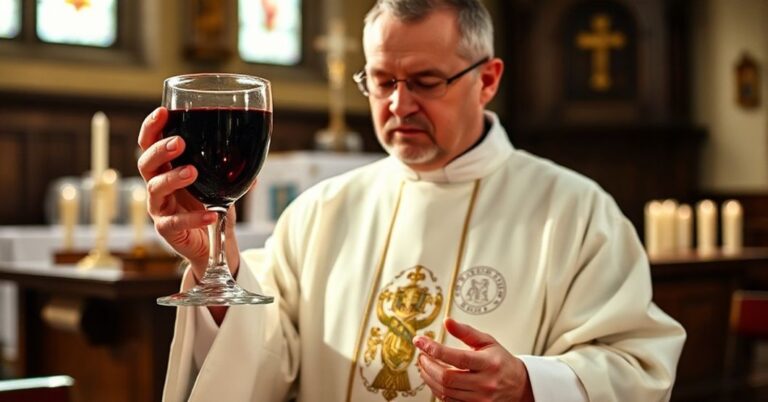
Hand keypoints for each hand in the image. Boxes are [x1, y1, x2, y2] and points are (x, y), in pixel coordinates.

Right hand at [137, 107, 240, 279]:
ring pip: (155, 188)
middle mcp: (157, 184)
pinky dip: (194, 217)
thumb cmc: (212, 204)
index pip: (150, 143)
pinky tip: (212, 212)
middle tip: (179, 143)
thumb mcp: (222, 180)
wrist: (214, 241)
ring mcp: (159, 207)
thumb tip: (254, 147)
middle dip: (159, 150)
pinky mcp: (166, 229)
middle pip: (146, 163)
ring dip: (173, 178)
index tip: (163, 112)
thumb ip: (231, 165)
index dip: (152, 127)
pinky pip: (175, 222)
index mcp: (166, 167)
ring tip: (192, 172)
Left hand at [414, 318, 533, 401]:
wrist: (519, 386)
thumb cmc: (501, 361)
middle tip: (421, 355)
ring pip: (445, 391)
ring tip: (424, 365)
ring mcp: (480, 399)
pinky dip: (437, 389)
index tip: (420, 341)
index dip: (434, 349)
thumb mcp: (487, 342)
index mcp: (489, 363)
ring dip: (429, 378)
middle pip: (447, 378)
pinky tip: (434, 379)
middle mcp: (485, 383)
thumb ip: (466, 331)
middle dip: (428, 366)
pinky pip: (449, 401)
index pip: (456, 357)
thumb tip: (447, 322)